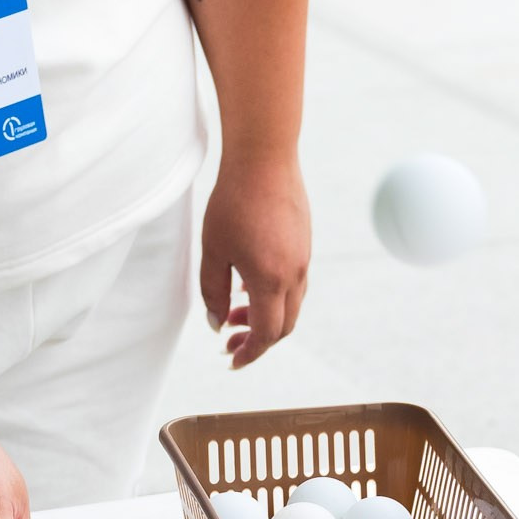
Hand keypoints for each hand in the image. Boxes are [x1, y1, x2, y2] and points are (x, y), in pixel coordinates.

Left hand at [200, 148, 310, 367]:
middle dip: (258, 340)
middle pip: (284, 325)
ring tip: (235, 313)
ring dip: (267, 317)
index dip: (250, 353)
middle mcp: (296, 273)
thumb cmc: (233, 202)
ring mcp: (304, 257)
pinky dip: (275, 295)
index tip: (231, 360)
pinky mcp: (305, 243)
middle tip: (229, 342)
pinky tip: (250, 284)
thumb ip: (213, 291)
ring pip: (292, 304)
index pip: (266, 334)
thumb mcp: (213, 250)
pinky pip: (295, 282)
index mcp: (272, 280)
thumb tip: (216, 323)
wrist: (265, 158)